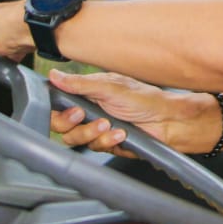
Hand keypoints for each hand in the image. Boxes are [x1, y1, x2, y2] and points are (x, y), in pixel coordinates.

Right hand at [49, 70, 219, 156]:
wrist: (168, 121)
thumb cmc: (145, 99)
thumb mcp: (110, 87)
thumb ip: (80, 84)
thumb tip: (54, 76)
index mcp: (89, 93)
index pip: (59, 104)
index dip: (57, 111)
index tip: (70, 109)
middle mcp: (90, 111)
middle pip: (62, 126)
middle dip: (72, 124)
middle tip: (84, 115)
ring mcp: (97, 128)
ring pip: (76, 139)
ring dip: (92, 133)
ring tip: (109, 124)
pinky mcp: (106, 144)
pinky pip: (95, 147)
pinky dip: (107, 141)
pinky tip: (120, 134)